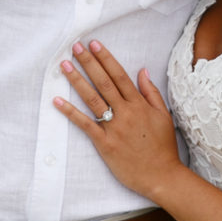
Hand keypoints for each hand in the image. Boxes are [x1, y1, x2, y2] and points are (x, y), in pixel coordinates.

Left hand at [54, 40, 181, 197]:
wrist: (162, 176)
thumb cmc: (164, 148)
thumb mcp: (163, 116)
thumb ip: (151, 93)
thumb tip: (142, 71)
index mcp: (140, 105)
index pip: (120, 75)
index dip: (106, 58)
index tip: (95, 44)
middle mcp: (126, 113)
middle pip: (104, 82)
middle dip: (88, 62)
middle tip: (75, 47)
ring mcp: (114, 128)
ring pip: (92, 99)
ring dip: (77, 80)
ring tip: (64, 65)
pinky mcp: (105, 144)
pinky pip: (85, 125)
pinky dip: (70, 112)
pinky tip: (58, 100)